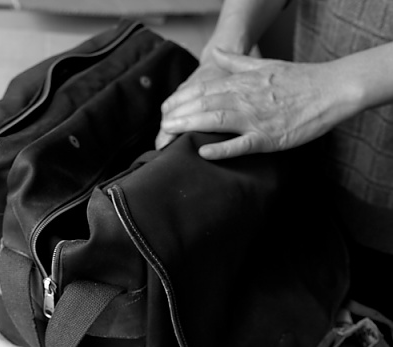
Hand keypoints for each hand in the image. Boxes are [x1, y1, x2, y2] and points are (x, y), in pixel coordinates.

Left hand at [157, 49, 356, 158]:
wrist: (329, 89)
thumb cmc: (299, 80)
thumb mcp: (264, 65)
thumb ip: (236, 62)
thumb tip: (214, 53)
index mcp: (243, 82)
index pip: (204, 89)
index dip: (181, 99)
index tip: (164, 110)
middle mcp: (245, 98)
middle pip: (204, 103)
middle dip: (178, 114)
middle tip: (158, 127)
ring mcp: (256, 118)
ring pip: (216, 119)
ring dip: (190, 126)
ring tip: (168, 134)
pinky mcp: (268, 137)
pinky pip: (241, 144)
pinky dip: (221, 148)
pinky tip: (202, 151)